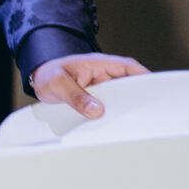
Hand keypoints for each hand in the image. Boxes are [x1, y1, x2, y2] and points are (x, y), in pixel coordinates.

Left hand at [30, 52, 147, 117]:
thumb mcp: (59, 84)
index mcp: (98, 64)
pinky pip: (108, 104)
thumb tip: (97, 110)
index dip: (142, 77)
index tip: (152, 90)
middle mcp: (102, 74)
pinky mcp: (95, 97)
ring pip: (118, 97)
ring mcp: (100, 86)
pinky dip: (110, 113)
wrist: (36, 79)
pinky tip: (111, 124)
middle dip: (135, 97)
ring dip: (122, 107)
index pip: (128, 67)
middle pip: (127, 84)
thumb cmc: (47, 74)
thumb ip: (76, 97)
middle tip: (140, 113)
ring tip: (126, 122)